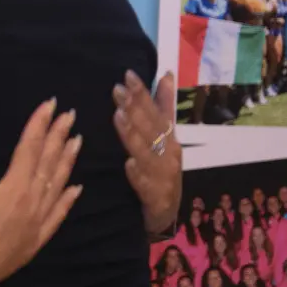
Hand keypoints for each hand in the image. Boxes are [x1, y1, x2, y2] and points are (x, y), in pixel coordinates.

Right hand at [0, 100, 82, 286]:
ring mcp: (37, 223)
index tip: (51, 104)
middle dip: (59, 136)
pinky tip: (77, 188)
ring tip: (77, 142)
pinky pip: (59, 216)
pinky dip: (68, 200)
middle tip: (70, 116)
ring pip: (58, 186)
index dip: (40, 123)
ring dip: (67, 162)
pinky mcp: (36, 241)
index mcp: (14, 187)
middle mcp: (32, 203)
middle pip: (48, 163)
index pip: (31, 147)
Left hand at [113, 72, 180, 234]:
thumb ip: (164, 105)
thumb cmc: (162, 167)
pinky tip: (129, 165)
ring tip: (119, 117)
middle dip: (135, 108)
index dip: (142, 92)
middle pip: (151, 128)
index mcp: (168, 137)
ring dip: (133, 135)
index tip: (127, 74)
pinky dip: (138, 174)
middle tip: (118, 89)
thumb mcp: (165, 136)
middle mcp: (167, 152)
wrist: (167, 212)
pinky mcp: (156, 195)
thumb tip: (167, 74)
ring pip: (147, 152)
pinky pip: (145, 184)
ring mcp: (163, 174)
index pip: (155, 110)